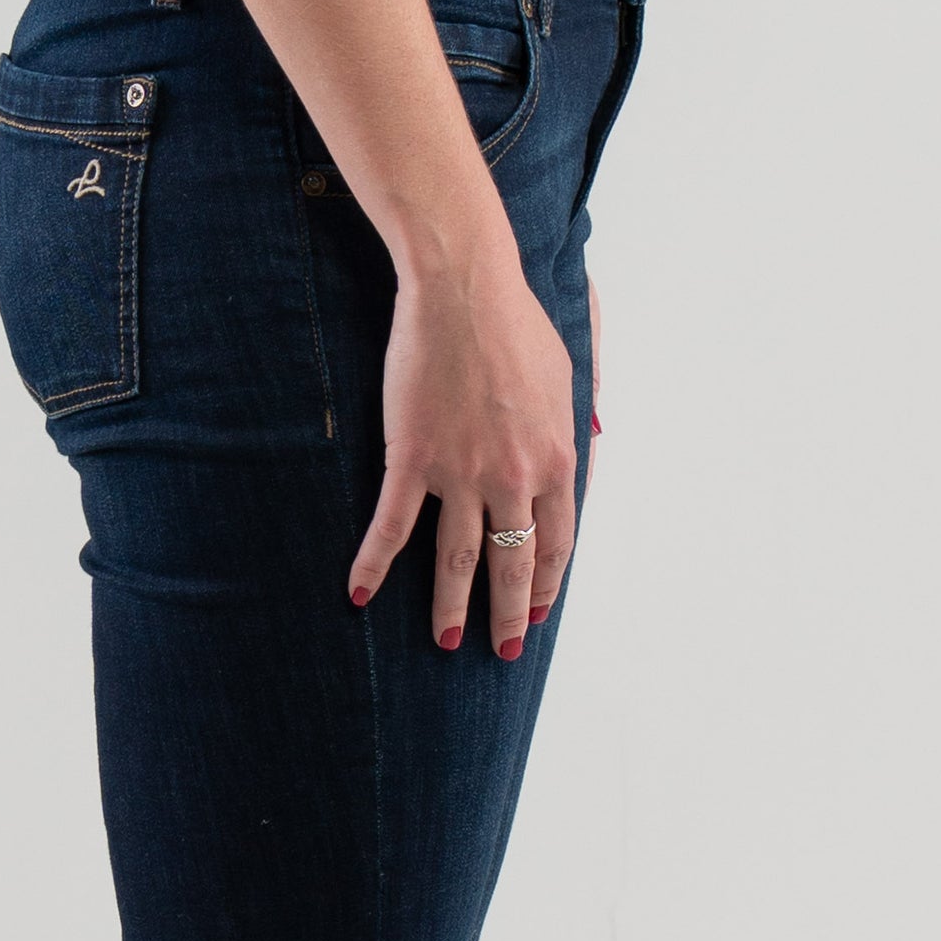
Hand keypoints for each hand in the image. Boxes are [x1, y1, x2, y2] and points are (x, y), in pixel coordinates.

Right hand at [347, 236, 577, 662]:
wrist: (464, 291)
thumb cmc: (517, 325)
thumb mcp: (566, 380)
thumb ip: (571, 431)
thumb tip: (580, 464)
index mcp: (555, 460)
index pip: (555, 542)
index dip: (545, 583)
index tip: (537, 611)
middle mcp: (513, 477)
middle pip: (510, 562)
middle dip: (506, 612)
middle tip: (503, 649)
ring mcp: (460, 472)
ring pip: (456, 557)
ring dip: (451, 604)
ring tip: (445, 640)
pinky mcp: (411, 458)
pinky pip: (392, 526)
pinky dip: (375, 563)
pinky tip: (360, 593)